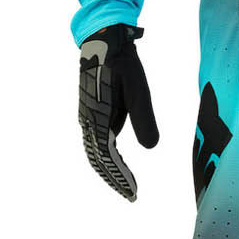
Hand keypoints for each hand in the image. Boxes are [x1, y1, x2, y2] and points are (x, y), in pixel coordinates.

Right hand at [78, 24, 158, 200]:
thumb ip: (144, 118)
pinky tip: (117, 164)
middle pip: (98, 159)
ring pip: (94, 153)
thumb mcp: (139, 89)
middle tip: (132, 196)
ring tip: (125, 185)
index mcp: (98, 116)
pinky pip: (95, 143)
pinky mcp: (90, 114)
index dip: (120, 176)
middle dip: (114, 179)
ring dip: (109, 171)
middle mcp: (88, 120)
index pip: (107, 156)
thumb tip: (151, 148)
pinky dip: (105, 158)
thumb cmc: (122, 64)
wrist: (103, 42)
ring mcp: (87, 117)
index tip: (134, 192)